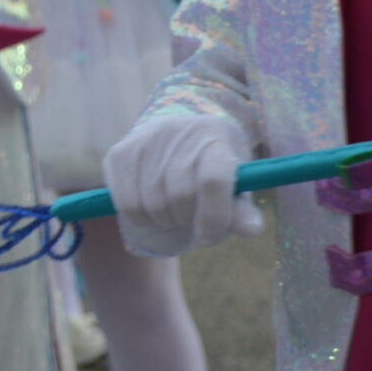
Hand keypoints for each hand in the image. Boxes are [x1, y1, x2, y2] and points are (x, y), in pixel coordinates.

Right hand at [104, 113, 261, 256]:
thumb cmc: (213, 166)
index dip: (213, 217)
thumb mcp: (235, 183)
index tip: (208, 238)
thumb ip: (241, 208)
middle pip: (180, 195)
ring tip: (172, 217)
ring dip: (163, 222)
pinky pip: (126, 202)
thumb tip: (251, 229)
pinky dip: (140, 218)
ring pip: (152, 202)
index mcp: (215, 136)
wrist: (179, 132)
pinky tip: (150, 213)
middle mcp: (178, 131)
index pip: (212, 181)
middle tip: (189, 222)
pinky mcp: (120, 151)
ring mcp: (145, 139)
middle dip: (186, 221)